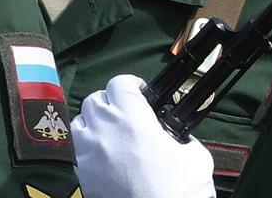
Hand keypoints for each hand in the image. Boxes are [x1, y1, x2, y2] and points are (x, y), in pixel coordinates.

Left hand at [71, 74, 215, 197]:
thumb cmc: (178, 193)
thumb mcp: (196, 159)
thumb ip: (183, 137)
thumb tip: (178, 135)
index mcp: (134, 120)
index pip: (120, 84)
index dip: (131, 85)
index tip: (139, 92)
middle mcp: (105, 129)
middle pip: (97, 99)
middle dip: (112, 103)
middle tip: (127, 115)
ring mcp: (88, 148)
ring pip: (81, 119)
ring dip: (94, 122)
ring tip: (111, 134)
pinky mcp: (80, 169)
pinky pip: (75, 145)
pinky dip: (85, 145)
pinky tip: (101, 154)